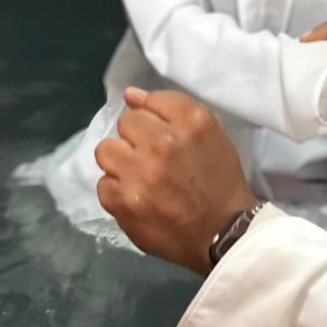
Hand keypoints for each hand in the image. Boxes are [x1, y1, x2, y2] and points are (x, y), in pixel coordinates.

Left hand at [96, 88, 256, 275]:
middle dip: (138, 137)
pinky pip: (103, 184)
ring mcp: (139, 173)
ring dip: (121, 160)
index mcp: (192, 122)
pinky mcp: (123, 202)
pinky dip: (118, 190)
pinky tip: (137, 197)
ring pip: (106, 150)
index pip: (153, 100)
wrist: (223, 231)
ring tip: (138, 174)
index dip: (157, 117)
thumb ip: (173, 109)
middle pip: (127, 122)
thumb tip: (130, 95)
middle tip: (153, 157)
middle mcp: (163, 142)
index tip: (165, 133)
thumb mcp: (213, 134)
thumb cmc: (220, 180)